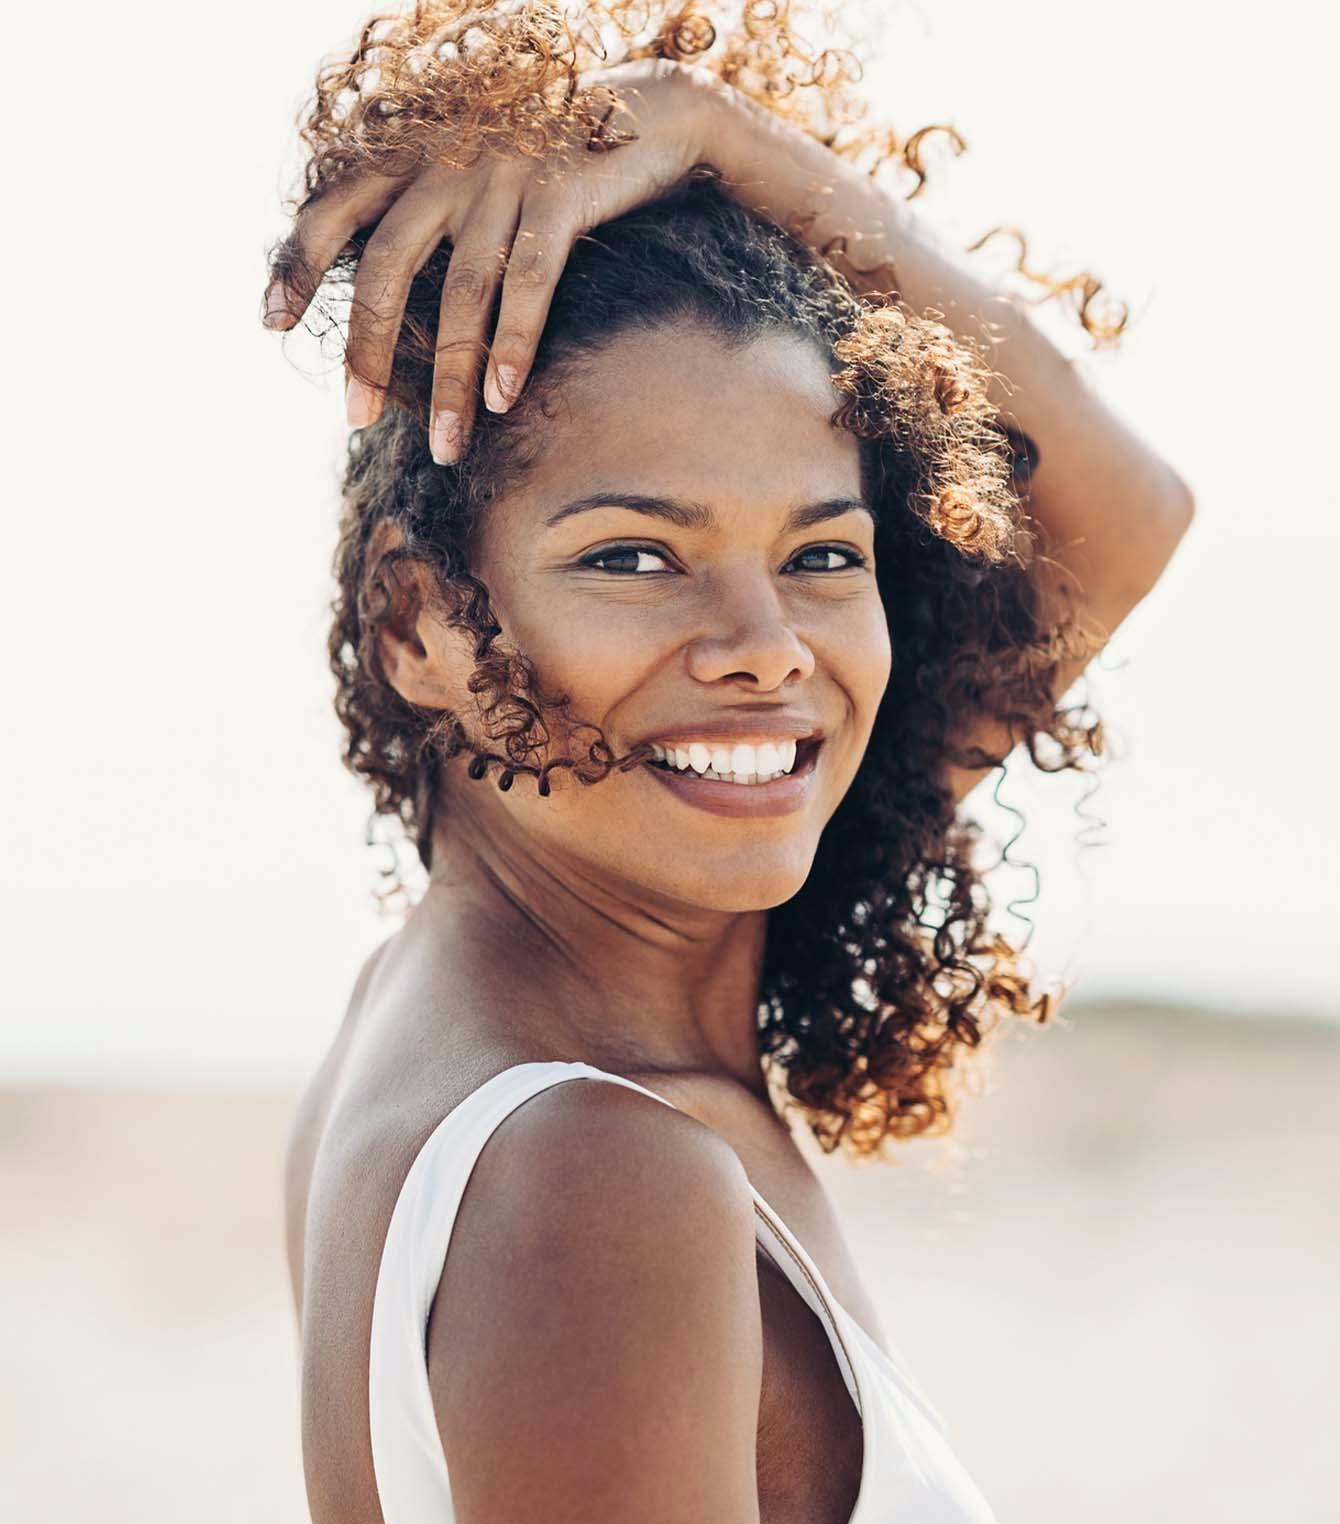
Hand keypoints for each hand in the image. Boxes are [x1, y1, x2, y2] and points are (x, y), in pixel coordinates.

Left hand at [261, 59, 725, 462]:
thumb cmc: (554, 163)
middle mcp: (448, 162)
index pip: (334, 209)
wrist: (648, 110)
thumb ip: (429, 213)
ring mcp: (505, 176)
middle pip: (386, 266)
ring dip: (449, 379)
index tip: (271, 323)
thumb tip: (390, 299)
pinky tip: (502, 399)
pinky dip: (513, 345)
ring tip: (446, 446)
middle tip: (356, 419)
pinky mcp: (563, 191)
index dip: (297, 264)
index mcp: (417, 157)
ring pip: (461, 293)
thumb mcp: (477, 173)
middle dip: (367, 350)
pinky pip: (531, 281)